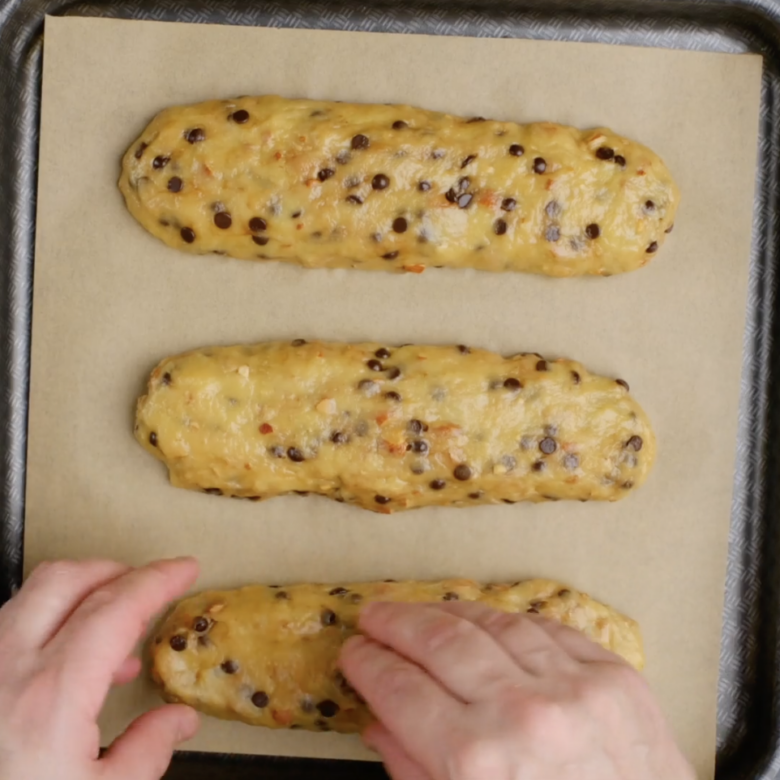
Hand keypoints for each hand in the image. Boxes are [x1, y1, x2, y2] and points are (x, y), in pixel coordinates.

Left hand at [0, 557, 200, 779]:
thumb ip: (147, 752)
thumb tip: (178, 720)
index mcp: (51, 695)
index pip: (116, 608)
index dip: (158, 580)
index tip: (185, 570)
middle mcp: (6, 668)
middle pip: (66, 579)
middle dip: (115, 569)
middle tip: (148, 583)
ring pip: (29, 597)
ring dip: (78, 593)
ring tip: (112, 625)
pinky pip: (7, 628)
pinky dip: (46, 623)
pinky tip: (65, 662)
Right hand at [341, 601, 694, 779]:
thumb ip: (415, 772)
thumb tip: (378, 722)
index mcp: (478, 764)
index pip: (401, 690)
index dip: (369, 665)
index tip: (353, 652)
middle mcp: (523, 715)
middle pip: (440, 642)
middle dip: (396, 623)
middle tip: (374, 615)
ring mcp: (574, 688)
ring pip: (492, 624)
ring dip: (448, 611)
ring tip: (423, 610)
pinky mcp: (613, 676)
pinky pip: (547, 629)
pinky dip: (508, 622)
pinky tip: (485, 620)